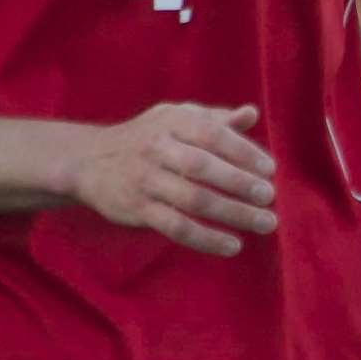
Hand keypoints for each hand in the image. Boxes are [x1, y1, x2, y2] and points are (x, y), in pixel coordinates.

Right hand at [67, 102, 276, 255]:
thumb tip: (251, 114)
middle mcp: (157, 148)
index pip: (212, 134)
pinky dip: (207, 239)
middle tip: (270, 196)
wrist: (90, 161)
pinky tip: (233, 246)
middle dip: (241, 183)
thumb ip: (214, 118)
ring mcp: (146, 180)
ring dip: (233, 214)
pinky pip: (176, 227)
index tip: (270, 168)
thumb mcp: (175, 118)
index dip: (243, 151)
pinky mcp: (138, 210)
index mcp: (172, 121)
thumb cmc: (146, 136)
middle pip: (203, 168)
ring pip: (193, 200)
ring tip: (264, 223)